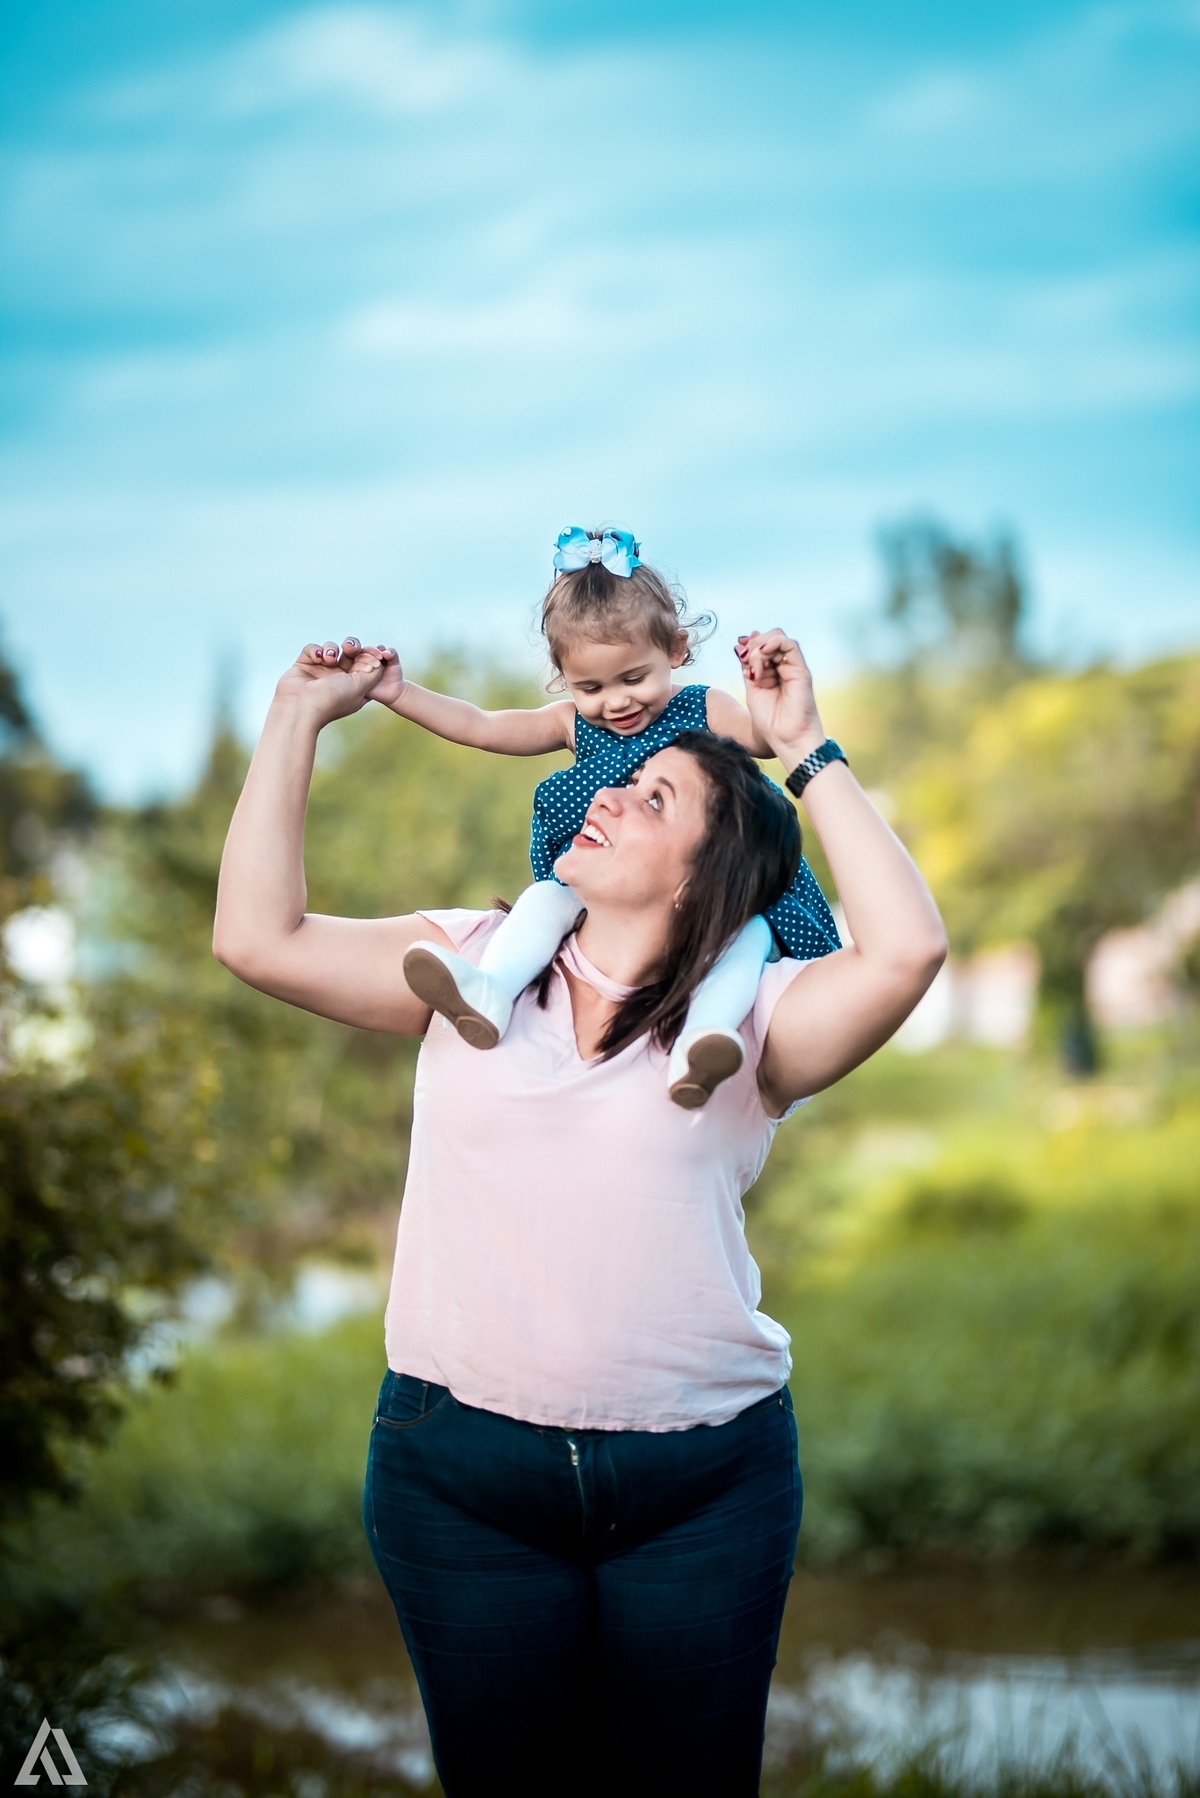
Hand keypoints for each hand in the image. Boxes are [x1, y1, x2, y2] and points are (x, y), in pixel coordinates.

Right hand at [275, 637, 397, 726]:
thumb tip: (378, 660)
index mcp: (355, 686)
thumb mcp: (361, 687)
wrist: (300, 708)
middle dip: (352, 646)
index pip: (367, 664)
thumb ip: (374, 672)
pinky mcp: (305, 666)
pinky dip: (315, 650)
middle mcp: (339, 679)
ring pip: (332, 649)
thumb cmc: (331, 700)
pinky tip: (317, 658)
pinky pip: (313, 649)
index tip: (375, 652)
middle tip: (350, 648)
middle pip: (351, 653)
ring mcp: (321, 672)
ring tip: (328, 659)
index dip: (371, 655)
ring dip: (331, 649)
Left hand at [734, 630, 825, 766]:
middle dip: (753, 643)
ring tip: (753, 665)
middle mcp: (784, 668)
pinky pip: (790, 645)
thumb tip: (739, 645)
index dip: (749, 643)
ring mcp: (793, 668)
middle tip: (744, 657)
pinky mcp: (801, 670)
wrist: (786, 739)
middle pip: (770, 639)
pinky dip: (774, 643)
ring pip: (778, 639)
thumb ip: (748, 667)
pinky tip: (762, 653)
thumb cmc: (770, 722)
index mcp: (772, 673)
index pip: (762, 646)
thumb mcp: (752, 689)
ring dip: (760, 647)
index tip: (738, 648)